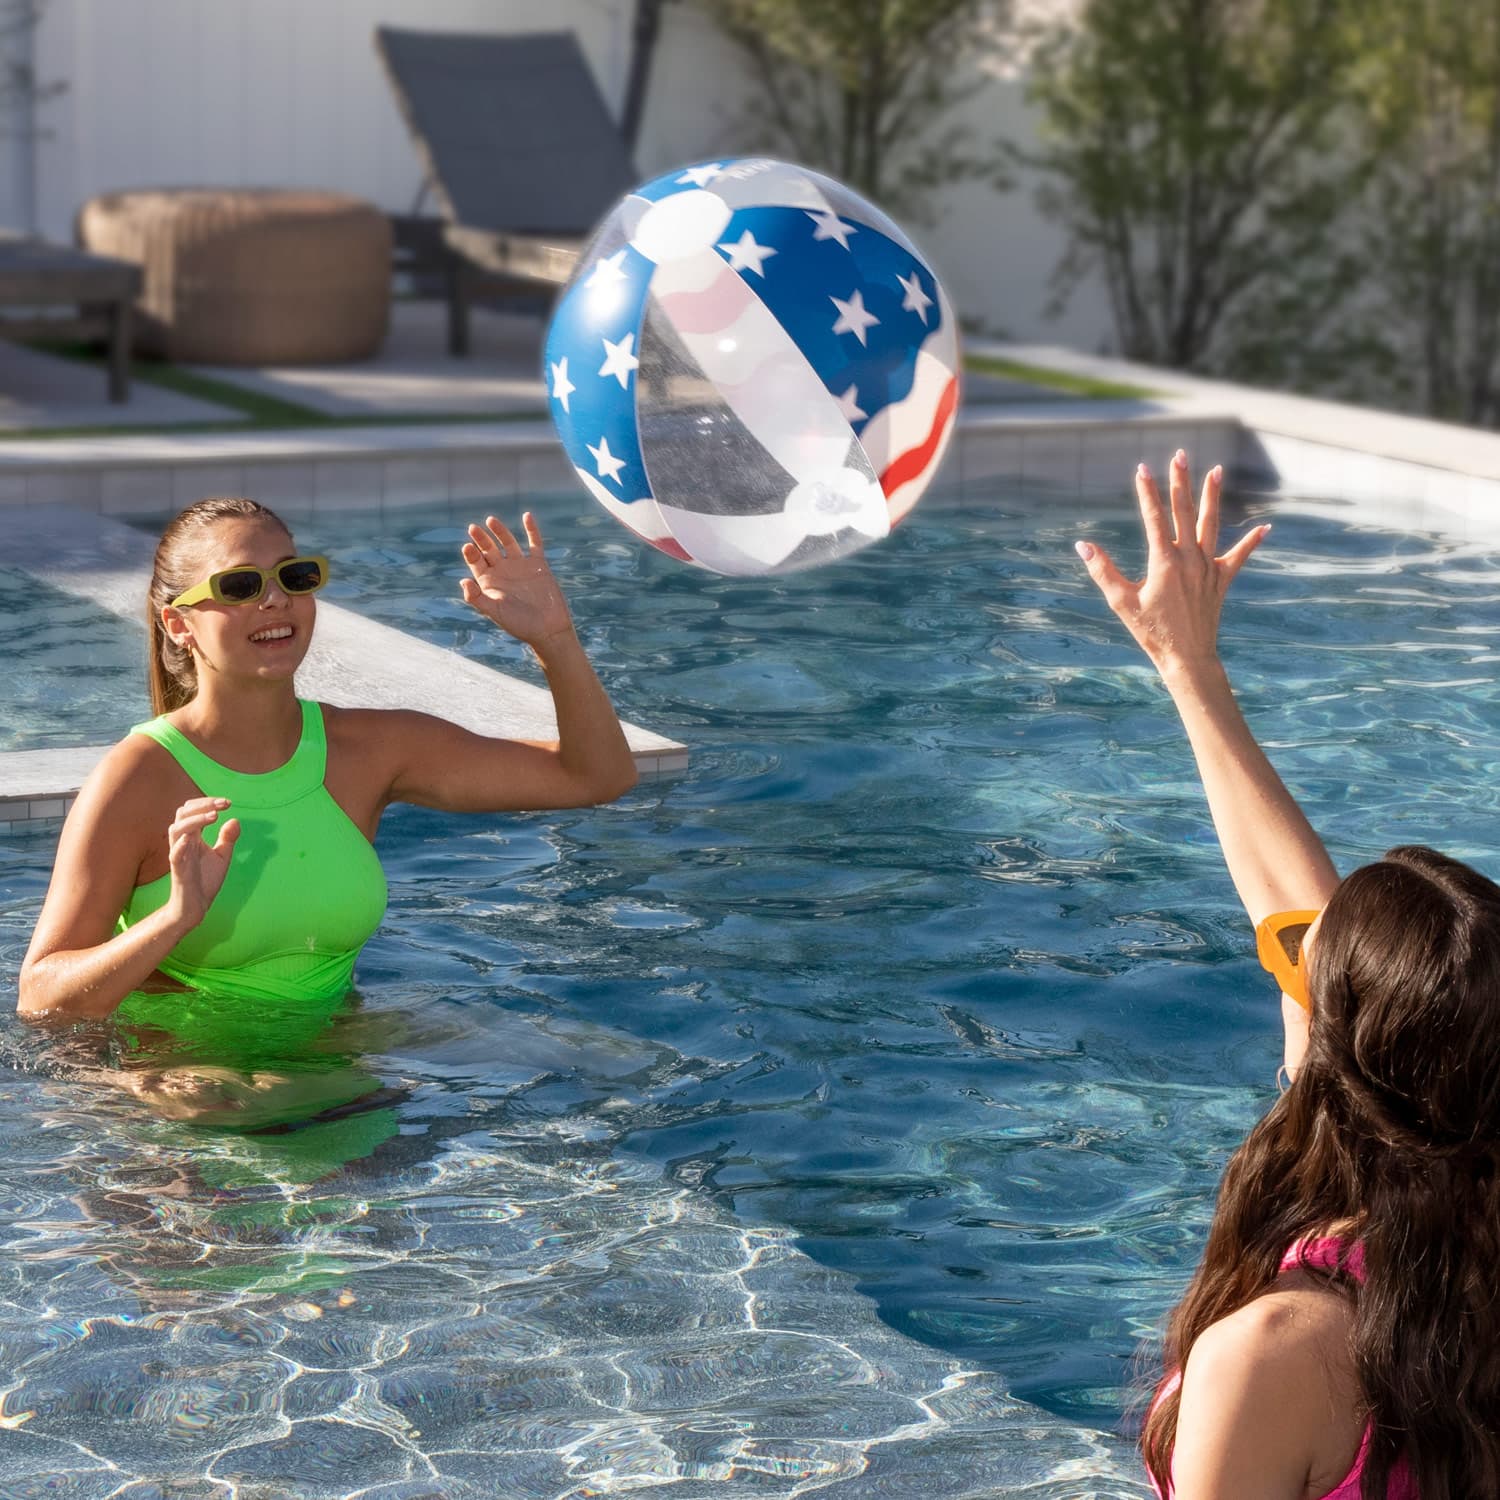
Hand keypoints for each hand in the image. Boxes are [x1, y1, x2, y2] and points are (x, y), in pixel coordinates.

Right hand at [164, 796, 238, 929]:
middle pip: (182, 814)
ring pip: (176, 830)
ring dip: (194, 820)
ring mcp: (179, 855)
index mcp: (193, 836)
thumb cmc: (206, 879)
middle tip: (224, 804)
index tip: (228, 803)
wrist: (197, 905)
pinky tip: (191, 838)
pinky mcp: (178, 871)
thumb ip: (227, 838)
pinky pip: (174, 856)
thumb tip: (235, 819)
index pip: (194, 810)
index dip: (209, 803)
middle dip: (203, 805)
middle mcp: (183, 842)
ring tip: (214, 816)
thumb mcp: (222, 856)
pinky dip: (180, 845)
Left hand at [460, 513, 575, 650]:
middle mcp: (503, 572)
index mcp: (490, 583)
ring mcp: (520, 567)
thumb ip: (478, 598)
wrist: (548, 629)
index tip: (467, 547)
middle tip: (473, 528)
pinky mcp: (538, 565)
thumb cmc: (519, 624)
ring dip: (500, 531)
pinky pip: (534, 543)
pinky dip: (531, 530)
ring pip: (508, 543)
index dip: (471, 554)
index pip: (476, 562)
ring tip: (491, 520)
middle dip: (481, 539)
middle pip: (489, 550)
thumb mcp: (495, 612)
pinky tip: (527, 516)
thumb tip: (463, 580)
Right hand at [1075, 450, 1268, 675]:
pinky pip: (1239, 557)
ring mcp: (1208, 568)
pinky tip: (1265, 527)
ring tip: (1216, 471)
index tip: (1141, 469)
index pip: (1154, 519)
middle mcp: (1189, 559)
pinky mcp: (1221, 581)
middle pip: (1185, 512)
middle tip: (1180, 455)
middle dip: (1180, 481)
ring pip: (1211, 525)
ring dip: (1212, 497)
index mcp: (1164, 562)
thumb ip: (1102, 571)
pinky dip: (1252, 542)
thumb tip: (1083, 545)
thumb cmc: (1150, 632)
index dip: (1147, 492)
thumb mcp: (1121, 602)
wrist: (1186, 657)